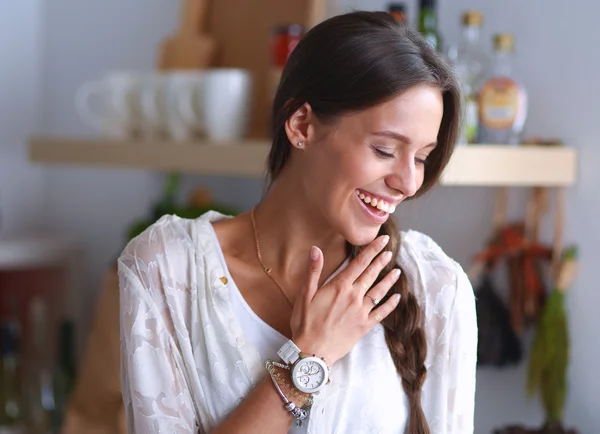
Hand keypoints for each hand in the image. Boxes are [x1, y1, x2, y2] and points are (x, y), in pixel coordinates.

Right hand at [289, 235, 401, 365]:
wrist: (313, 351)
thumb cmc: (306, 322)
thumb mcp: (305, 294)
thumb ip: (313, 271)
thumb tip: (316, 249)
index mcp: (339, 286)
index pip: (359, 263)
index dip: (372, 250)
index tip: (382, 240)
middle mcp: (353, 296)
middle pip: (370, 275)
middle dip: (381, 261)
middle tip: (389, 251)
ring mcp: (360, 312)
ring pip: (379, 292)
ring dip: (388, 280)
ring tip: (397, 271)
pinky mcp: (364, 326)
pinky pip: (381, 313)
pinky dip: (390, 305)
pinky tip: (397, 298)